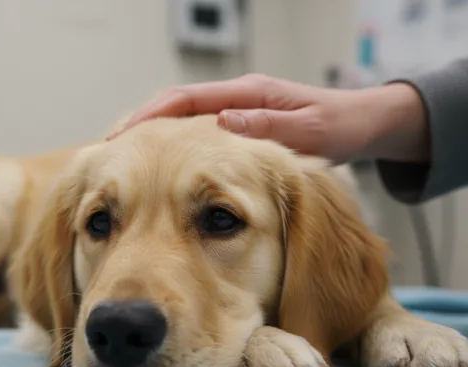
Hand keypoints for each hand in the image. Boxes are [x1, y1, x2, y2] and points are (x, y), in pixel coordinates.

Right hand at [108, 74, 428, 164]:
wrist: (362, 124)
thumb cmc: (340, 127)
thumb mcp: (312, 131)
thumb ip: (269, 126)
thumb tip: (223, 123)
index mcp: (248, 94)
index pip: (186, 99)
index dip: (151, 117)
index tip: (123, 136)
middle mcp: (235, 99)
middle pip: (172, 107)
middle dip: (137, 127)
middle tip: (105, 151)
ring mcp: (235, 112)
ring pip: (180, 122)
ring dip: (150, 139)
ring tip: (119, 163)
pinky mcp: (238, 128)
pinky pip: (194, 136)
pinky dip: (171, 149)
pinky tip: (156, 170)